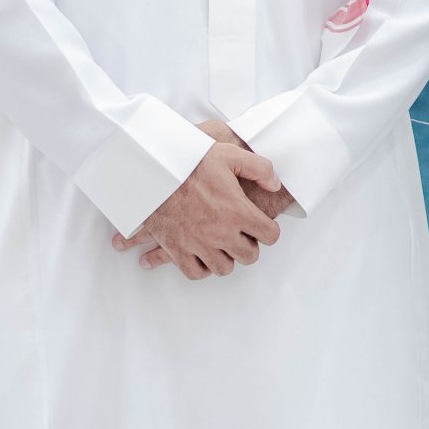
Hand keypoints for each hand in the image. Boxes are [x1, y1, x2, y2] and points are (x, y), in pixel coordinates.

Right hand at [113, 133, 283, 279]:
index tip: (263, 226)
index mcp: (237, 211)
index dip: (269, 230)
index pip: (270, 235)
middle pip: (248, 256)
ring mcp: (198, 243)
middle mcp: (220, 232)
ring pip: (223, 268)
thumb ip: (260, 169)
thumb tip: (275, 185)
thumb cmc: (191, 162)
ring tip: (225, 246)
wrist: (153, 170)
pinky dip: (202, 268)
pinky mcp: (176, 249)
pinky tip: (204, 256)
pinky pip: (195, 272)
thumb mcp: (230, 155)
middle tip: (244, 236)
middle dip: (250, 246)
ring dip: (227, 258)